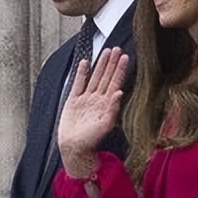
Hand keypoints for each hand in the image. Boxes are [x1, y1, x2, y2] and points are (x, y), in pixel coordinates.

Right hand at [58, 47, 128, 178]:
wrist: (73, 148)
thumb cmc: (90, 140)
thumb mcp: (105, 125)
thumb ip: (112, 109)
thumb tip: (119, 92)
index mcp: (106, 104)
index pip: (115, 83)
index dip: (119, 70)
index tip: (124, 57)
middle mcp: (97, 100)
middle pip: (106, 77)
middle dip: (111, 63)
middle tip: (117, 48)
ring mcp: (85, 99)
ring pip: (94, 78)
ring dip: (100, 65)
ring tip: (105, 51)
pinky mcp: (73, 101)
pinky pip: (78, 84)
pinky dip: (81, 73)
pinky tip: (85, 62)